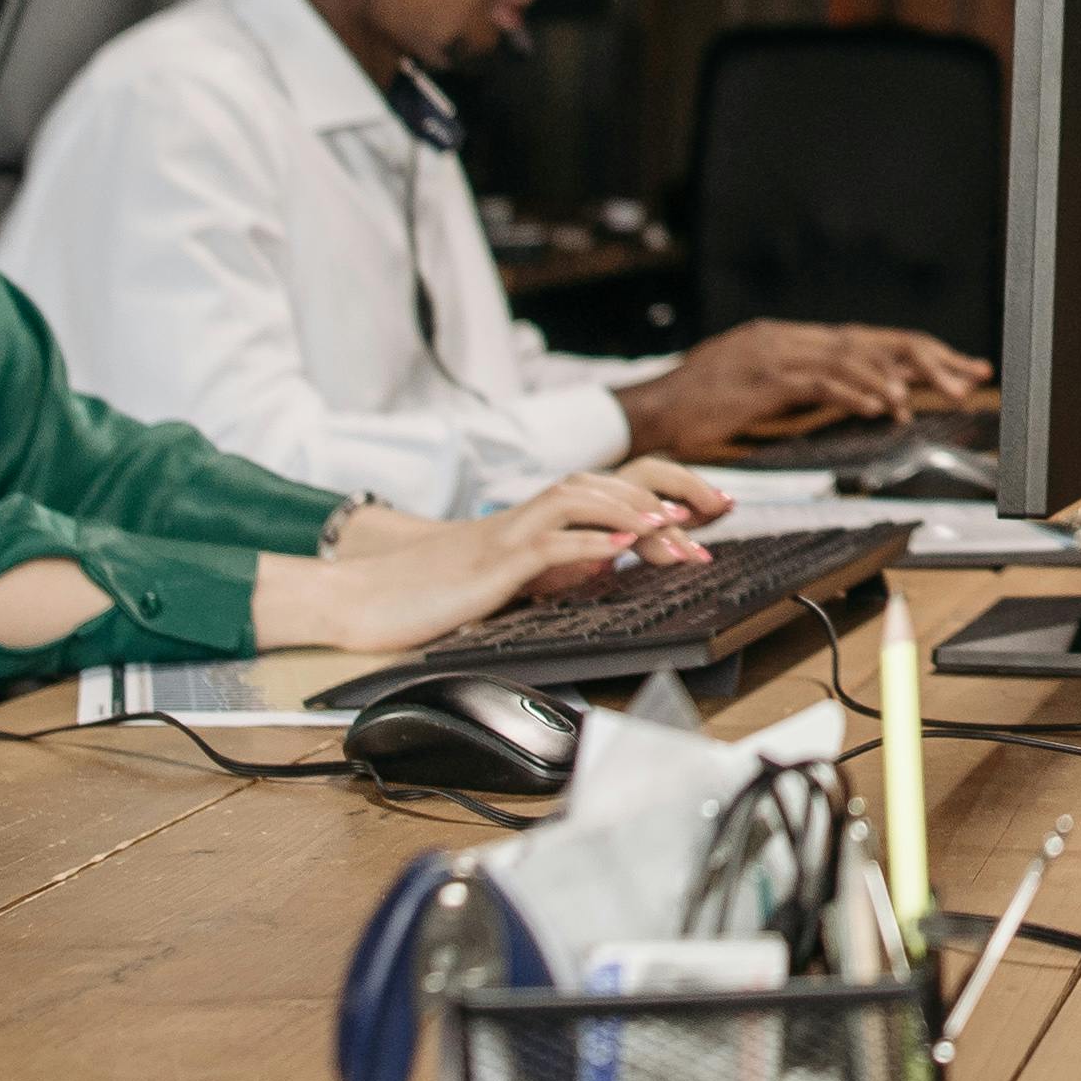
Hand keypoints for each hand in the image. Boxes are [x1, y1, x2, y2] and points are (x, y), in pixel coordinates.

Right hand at [266, 466, 726, 654]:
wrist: (368, 599)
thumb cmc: (435, 594)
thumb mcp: (513, 578)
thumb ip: (558, 565)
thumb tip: (610, 563)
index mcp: (537, 519)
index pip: (612, 484)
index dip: (666, 488)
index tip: (712, 508)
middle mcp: (527, 516)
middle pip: (608, 481)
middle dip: (667, 495)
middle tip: (712, 517)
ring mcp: (508, 536)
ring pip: (580, 500)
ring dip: (631, 511)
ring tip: (673, 526)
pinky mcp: (491, 565)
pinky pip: (544, 546)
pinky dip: (585, 544)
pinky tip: (616, 551)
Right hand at [614, 321, 993, 458]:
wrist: (653, 411)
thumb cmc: (700, 408)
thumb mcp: (759, 391)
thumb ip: (800, 386)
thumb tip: (844, 395)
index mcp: (792, 339)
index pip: (867, 340)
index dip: (915, 353)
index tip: (955, 368)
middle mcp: (791, 337)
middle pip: (872, 341)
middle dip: (926, 358)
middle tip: (968, 376)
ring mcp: (778, 353)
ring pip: (854, 356)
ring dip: (895, 377)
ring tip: (931, 395)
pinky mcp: (765, 377)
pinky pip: (822, 381)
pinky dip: (857, 391)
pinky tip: (882, 405)